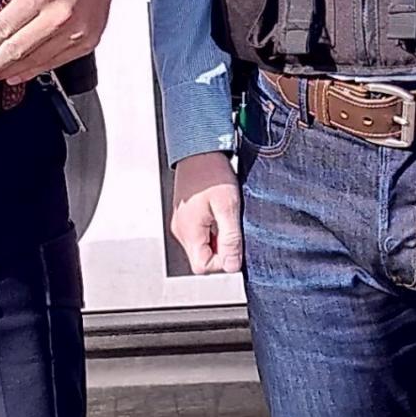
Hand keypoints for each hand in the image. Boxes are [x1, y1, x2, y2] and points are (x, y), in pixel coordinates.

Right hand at [168, 152, 243, 274]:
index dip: (222, 262)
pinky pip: (199, 234)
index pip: (203, 267)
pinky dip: (212, 230)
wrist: (198, 150)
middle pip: (202, 258)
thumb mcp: (228, 206)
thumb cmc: (211, 173)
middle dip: (221, 250)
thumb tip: (232, 265)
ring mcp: (181, 224)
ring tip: (225, 217)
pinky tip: (219, 213)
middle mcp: (181, 231)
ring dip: (217, 239)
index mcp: (189, 232)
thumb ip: (230, 239)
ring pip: (202, 246)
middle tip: (232, 227)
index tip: (234, 245)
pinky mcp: (185, 217)